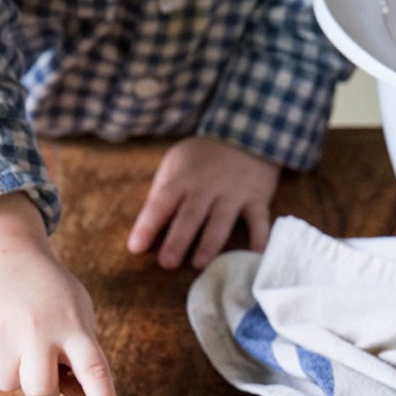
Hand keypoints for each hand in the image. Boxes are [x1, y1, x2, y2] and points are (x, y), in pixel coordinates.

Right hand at [0, 192, 122, 395]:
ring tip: (15, 335)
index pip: (94, 371)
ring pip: (8, 385)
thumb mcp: (76, 311)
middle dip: (41, 389)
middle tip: (39, 362)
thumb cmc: (47, 290)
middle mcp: (38, 330)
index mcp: (72, 326)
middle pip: (40, 393)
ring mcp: (2, 332)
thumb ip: (81, 354)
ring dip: (14, 371)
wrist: (0, 252)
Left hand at [127, 136, 280, 269]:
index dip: (147, 226)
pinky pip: (259, 220)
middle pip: (190, 216)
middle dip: (178, 240)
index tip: (135, 248)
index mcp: (181, 180)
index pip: (160, 204)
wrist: (247, 131)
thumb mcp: (176, 163)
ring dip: (210, 243)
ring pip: (221, 220)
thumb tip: (148, 226)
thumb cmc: (203, 157)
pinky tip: (257, 254)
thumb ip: (163, 191)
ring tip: (199, 264)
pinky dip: (260, 237)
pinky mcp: (257, 197)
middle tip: (166, 263)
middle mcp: (206, 188)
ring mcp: (233, 193)